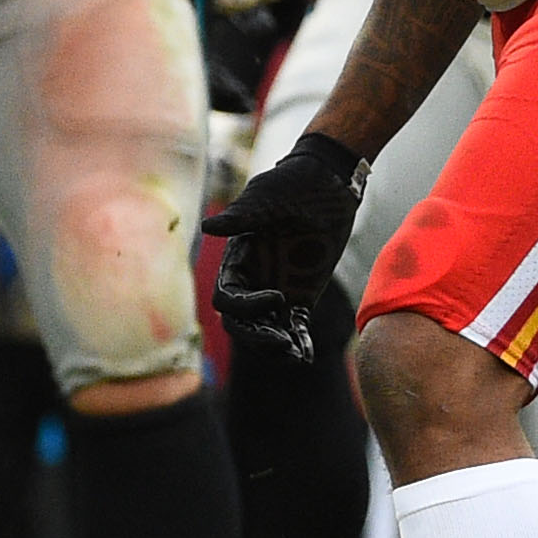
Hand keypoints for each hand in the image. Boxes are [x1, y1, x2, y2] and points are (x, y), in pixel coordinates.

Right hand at [200, 130, 368, 361]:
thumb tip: (208, 227)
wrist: (328, 182)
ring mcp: (277, 288)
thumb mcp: (267, 198)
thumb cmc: (293, 184)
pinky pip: (294, 325)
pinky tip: (306, 355)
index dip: (246, 306)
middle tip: (282, 343)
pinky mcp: (302, 294)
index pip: (228, 297)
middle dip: (257, 337)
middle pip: (241, 322)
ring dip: (276, 346)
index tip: (278, 297)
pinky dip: (299, 341)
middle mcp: (254, 279)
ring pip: (266, 329)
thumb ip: (242, 217)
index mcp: (238, 260)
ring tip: (295, 356)